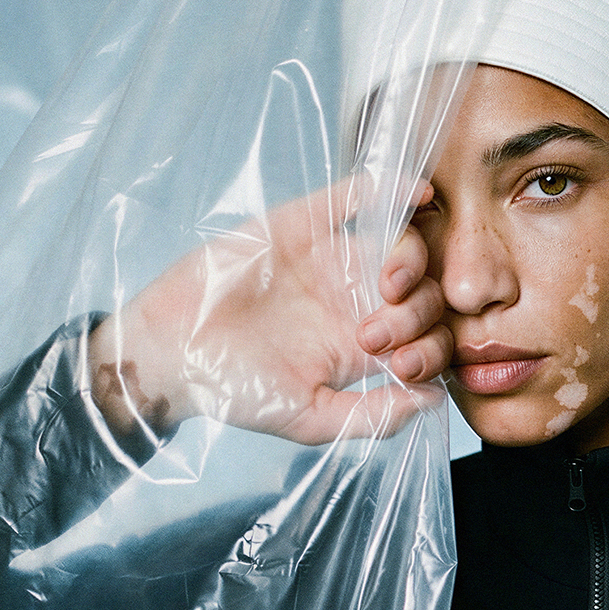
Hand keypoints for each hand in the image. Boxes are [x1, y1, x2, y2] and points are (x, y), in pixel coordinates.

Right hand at [87, 176, 451, 446]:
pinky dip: (388, 191)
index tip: (401, 366)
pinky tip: (415, 192)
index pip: (425, 338)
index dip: (430, 348)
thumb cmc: (236, 392)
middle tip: (378, 332)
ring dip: (411, 260)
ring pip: (399, 245)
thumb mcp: (311, 419)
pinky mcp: (302, 225)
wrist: (173, 353)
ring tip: (389, 283)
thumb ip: (374, 416)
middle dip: (417, 311)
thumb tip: (435, 399)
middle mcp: (355, 301)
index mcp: (362, 348)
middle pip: (422, 291)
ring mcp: (332, 261)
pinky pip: (354, 200)